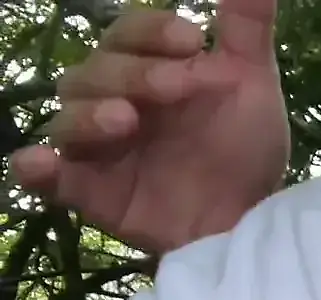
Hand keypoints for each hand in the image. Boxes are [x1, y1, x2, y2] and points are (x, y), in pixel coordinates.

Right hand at [5, 0, 289, 253]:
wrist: (252, 218)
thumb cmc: (245, 147)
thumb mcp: (253, 84)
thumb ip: (246, 29)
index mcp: (147, 67)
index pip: (130, 33)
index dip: (153, 31)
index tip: (193, 40)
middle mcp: (113, 99)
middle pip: (97, 71)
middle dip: (133, 74)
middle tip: (176, 86)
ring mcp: (98, 146)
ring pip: (68, 116)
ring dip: (90, 114)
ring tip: (126, 120)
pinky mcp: (89, 192)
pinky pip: (47, 177)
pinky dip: (37, 167)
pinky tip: (39, 163)